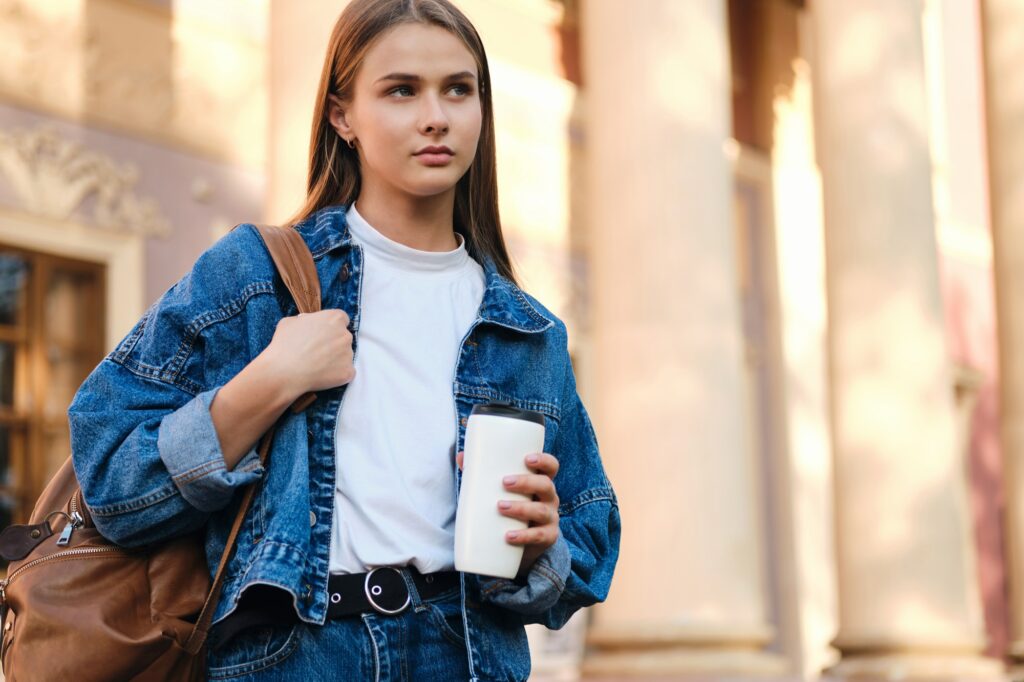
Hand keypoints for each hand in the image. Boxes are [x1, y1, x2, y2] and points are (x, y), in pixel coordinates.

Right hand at [261, 309, 355, 395]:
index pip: (341, 319)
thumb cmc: (285, 344)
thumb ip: (305, 319)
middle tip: (317, 351)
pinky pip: (346, 372)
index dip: (331, 327)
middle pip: (343, 337)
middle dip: (333, 343)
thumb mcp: (290, 321)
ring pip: (345, 355)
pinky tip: (321, 375)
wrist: (284, 371)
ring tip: (316, 365)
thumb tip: (307, 322)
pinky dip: (337, 374)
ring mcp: (349, 354)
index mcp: (334, 318)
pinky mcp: (348, 372)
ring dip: (335, 359)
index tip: (323, 334)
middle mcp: (345, 335)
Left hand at [456, 450, 559, 580]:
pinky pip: (538, 536)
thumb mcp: (500, 491)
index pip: (551, 467)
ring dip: (521, 508)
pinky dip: (523, 536)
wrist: (521, 545)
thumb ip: (482, 474)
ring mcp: (550, 519)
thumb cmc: (510, 509)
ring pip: (541, 510)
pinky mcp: (547, 538)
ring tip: (500, 507)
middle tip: (504, 482)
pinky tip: (509, 536)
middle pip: (546, 485)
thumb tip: (461, 457)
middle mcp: (549, 498)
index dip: (544, 460)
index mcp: (540, 483)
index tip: (527, 458)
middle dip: (526, 482)